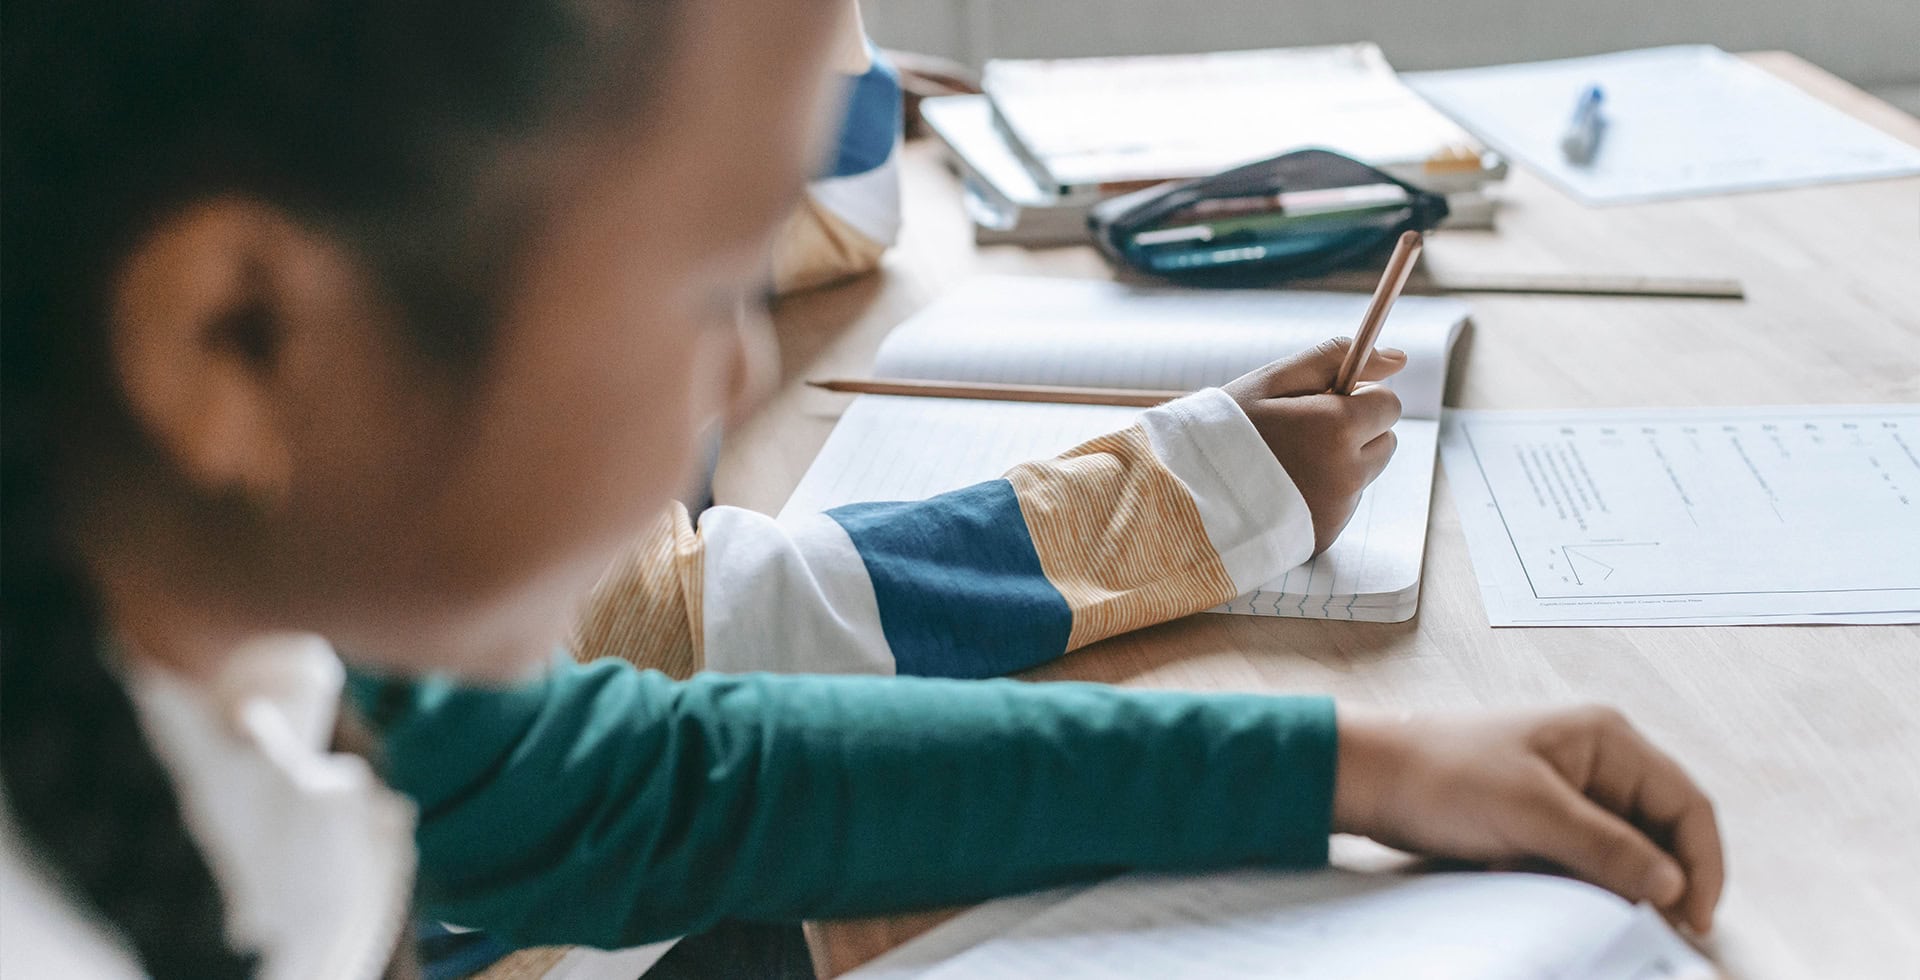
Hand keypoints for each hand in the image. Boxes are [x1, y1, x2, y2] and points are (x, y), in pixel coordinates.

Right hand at [1221, 339, 1405, 553]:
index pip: (1388, 405)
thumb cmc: (1225, 429)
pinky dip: (1321, 497)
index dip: (1357, 399)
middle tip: (1303, 432)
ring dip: (1339, 466)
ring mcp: (1338, 510)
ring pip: (1363, 476)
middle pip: (1384, 442)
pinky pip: (1341, 507)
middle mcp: (1348, 473)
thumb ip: (1334, 359)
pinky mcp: (1326, 536)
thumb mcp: (1272, 380)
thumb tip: (1397, 359)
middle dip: (1354, 432)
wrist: (1184, 494)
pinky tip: (1282, 491)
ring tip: (1285, 464)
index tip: (1324, 402)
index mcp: (1338, 427)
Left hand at [1333, 705, 1724, 933]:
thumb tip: (1673, 885)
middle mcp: (1599, 762)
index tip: (1693, 919)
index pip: (1686, 805)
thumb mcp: (1532, 811)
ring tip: (1591, 909)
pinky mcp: (1544, 822)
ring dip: (1614, 886)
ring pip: (1624, 854)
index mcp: (1608, 740)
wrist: (1371, 778)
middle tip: (1654, 933)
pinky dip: (1579, 885)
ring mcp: (1571, 793)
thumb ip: (1606, 847)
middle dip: (1659, 881)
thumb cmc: (1443, 773)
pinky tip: (1554, 895)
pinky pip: (1584, 862)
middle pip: (1661, 833)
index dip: (1701, 865)